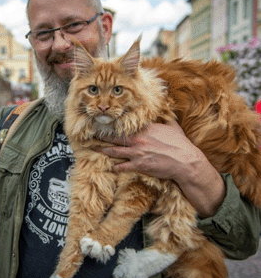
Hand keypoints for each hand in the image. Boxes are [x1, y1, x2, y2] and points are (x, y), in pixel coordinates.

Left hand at [98, 120, 225, 216]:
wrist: (185, 161)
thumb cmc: (180, 144)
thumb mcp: (173, 126)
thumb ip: (166, 118)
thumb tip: (167, 109)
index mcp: (145, 129)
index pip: (124, 125)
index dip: (113, 125)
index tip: (105, 123)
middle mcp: (138, 139)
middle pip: (115, 137)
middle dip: (102, 136)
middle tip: (92, 135)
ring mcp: (137, 152)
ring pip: (114, 151)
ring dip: (104, 150)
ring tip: (94, 149)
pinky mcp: (139, 165)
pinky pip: (122, 167)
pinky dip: (115, 167)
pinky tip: (111, 168)